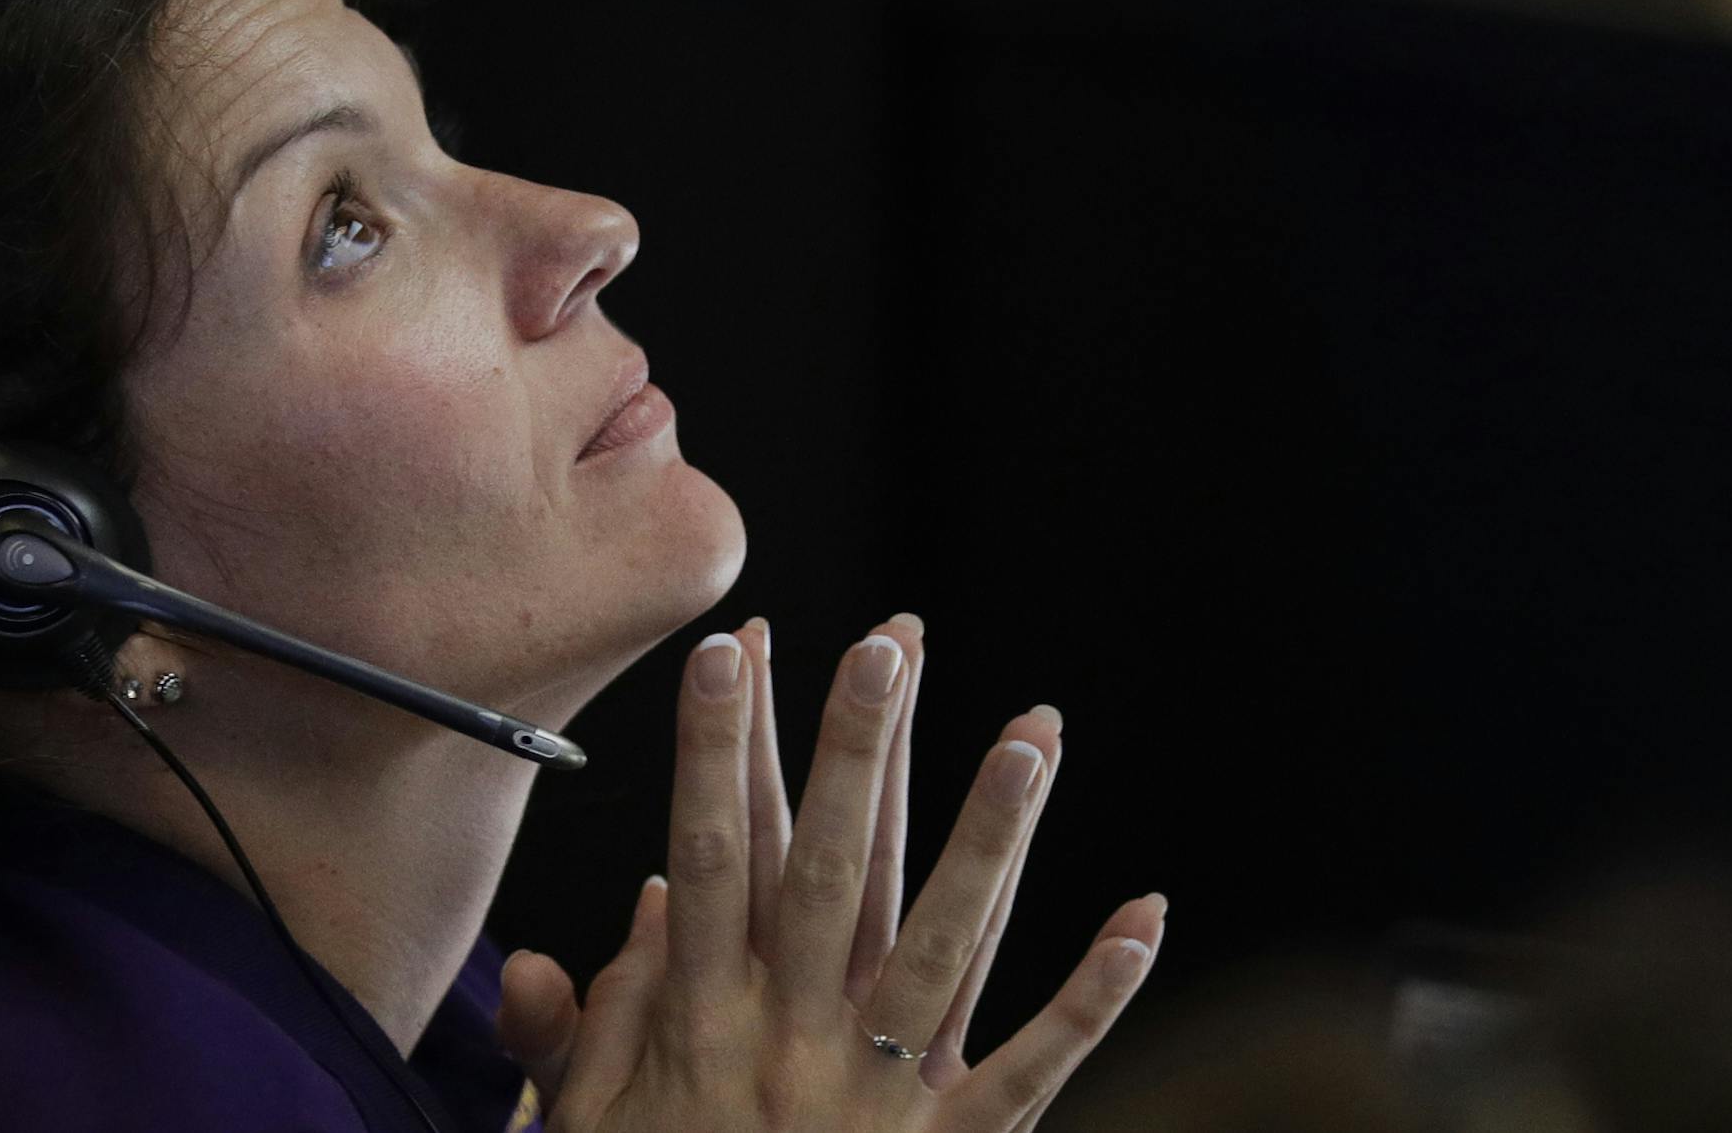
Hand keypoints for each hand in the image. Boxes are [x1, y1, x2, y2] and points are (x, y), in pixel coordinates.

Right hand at [500, 620, 1165, 1131]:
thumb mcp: (588, 1119)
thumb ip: (605, 1009)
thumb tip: (656, 894)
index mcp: (703, 1024)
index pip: (712, 857)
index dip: (718, 751)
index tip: (730, 646)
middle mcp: (793, 1044)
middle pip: (832, 876)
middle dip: (857, 753)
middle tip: (885, 646)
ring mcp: (878, 1099)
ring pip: (946, 948)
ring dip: (993, 836)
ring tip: (1031, 737)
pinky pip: (1030, 1072)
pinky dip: (1091, 997)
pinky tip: (1142, 917)